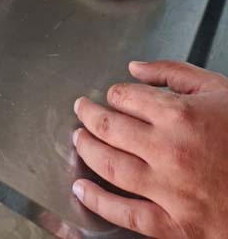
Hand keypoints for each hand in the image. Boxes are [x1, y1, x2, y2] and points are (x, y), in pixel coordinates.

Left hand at [72, 60, 227, 237]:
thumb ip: (173, 73)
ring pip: (111, 166)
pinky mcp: (175, 226)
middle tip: (80, 110)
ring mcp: (170, 190)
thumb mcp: (218, 90)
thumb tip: (134, 68)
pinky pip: (126, 214)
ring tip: (78, 139)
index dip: (114, 94)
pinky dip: (98, 201)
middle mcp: (169, 150)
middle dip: (89, 115)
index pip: (126, 97)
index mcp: (180, 114)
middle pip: (110, 127)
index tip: (111, 95)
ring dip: (87, 150)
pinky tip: (82, 188)